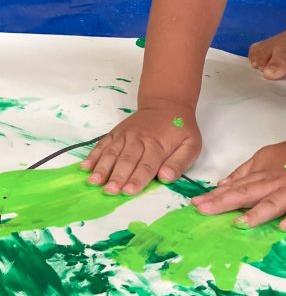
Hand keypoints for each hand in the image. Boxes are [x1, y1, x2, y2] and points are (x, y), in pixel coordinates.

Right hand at [81, 103, 201, 195]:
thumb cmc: (179, 129)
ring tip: (93, 182)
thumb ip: (179, 162)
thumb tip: (166, 177)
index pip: (146, 165)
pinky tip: (85, 167)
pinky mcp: (116, 133)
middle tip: (109, 191)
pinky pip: (103, 144)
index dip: (137, 179)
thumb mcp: (191, 144)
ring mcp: (125, 135)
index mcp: (157, 145)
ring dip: (102, 168)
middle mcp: (138, 140)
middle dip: (117, 177)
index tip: (128, 191)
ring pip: (112, 153)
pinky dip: (93, 155)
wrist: (166, 104)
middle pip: (127, 161)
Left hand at [192, 136, 285, 229]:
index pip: (236, 187)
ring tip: (240, 223)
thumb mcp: (262, 158)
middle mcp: (274, 183)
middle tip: (204, 211)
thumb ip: (243, 173)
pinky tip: (285, 226)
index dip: (216, 196)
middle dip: (225, 203)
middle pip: (248, 194)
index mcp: (261, 175)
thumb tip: (220, 185)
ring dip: (257, 213)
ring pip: (273, 202)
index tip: (196, 204)